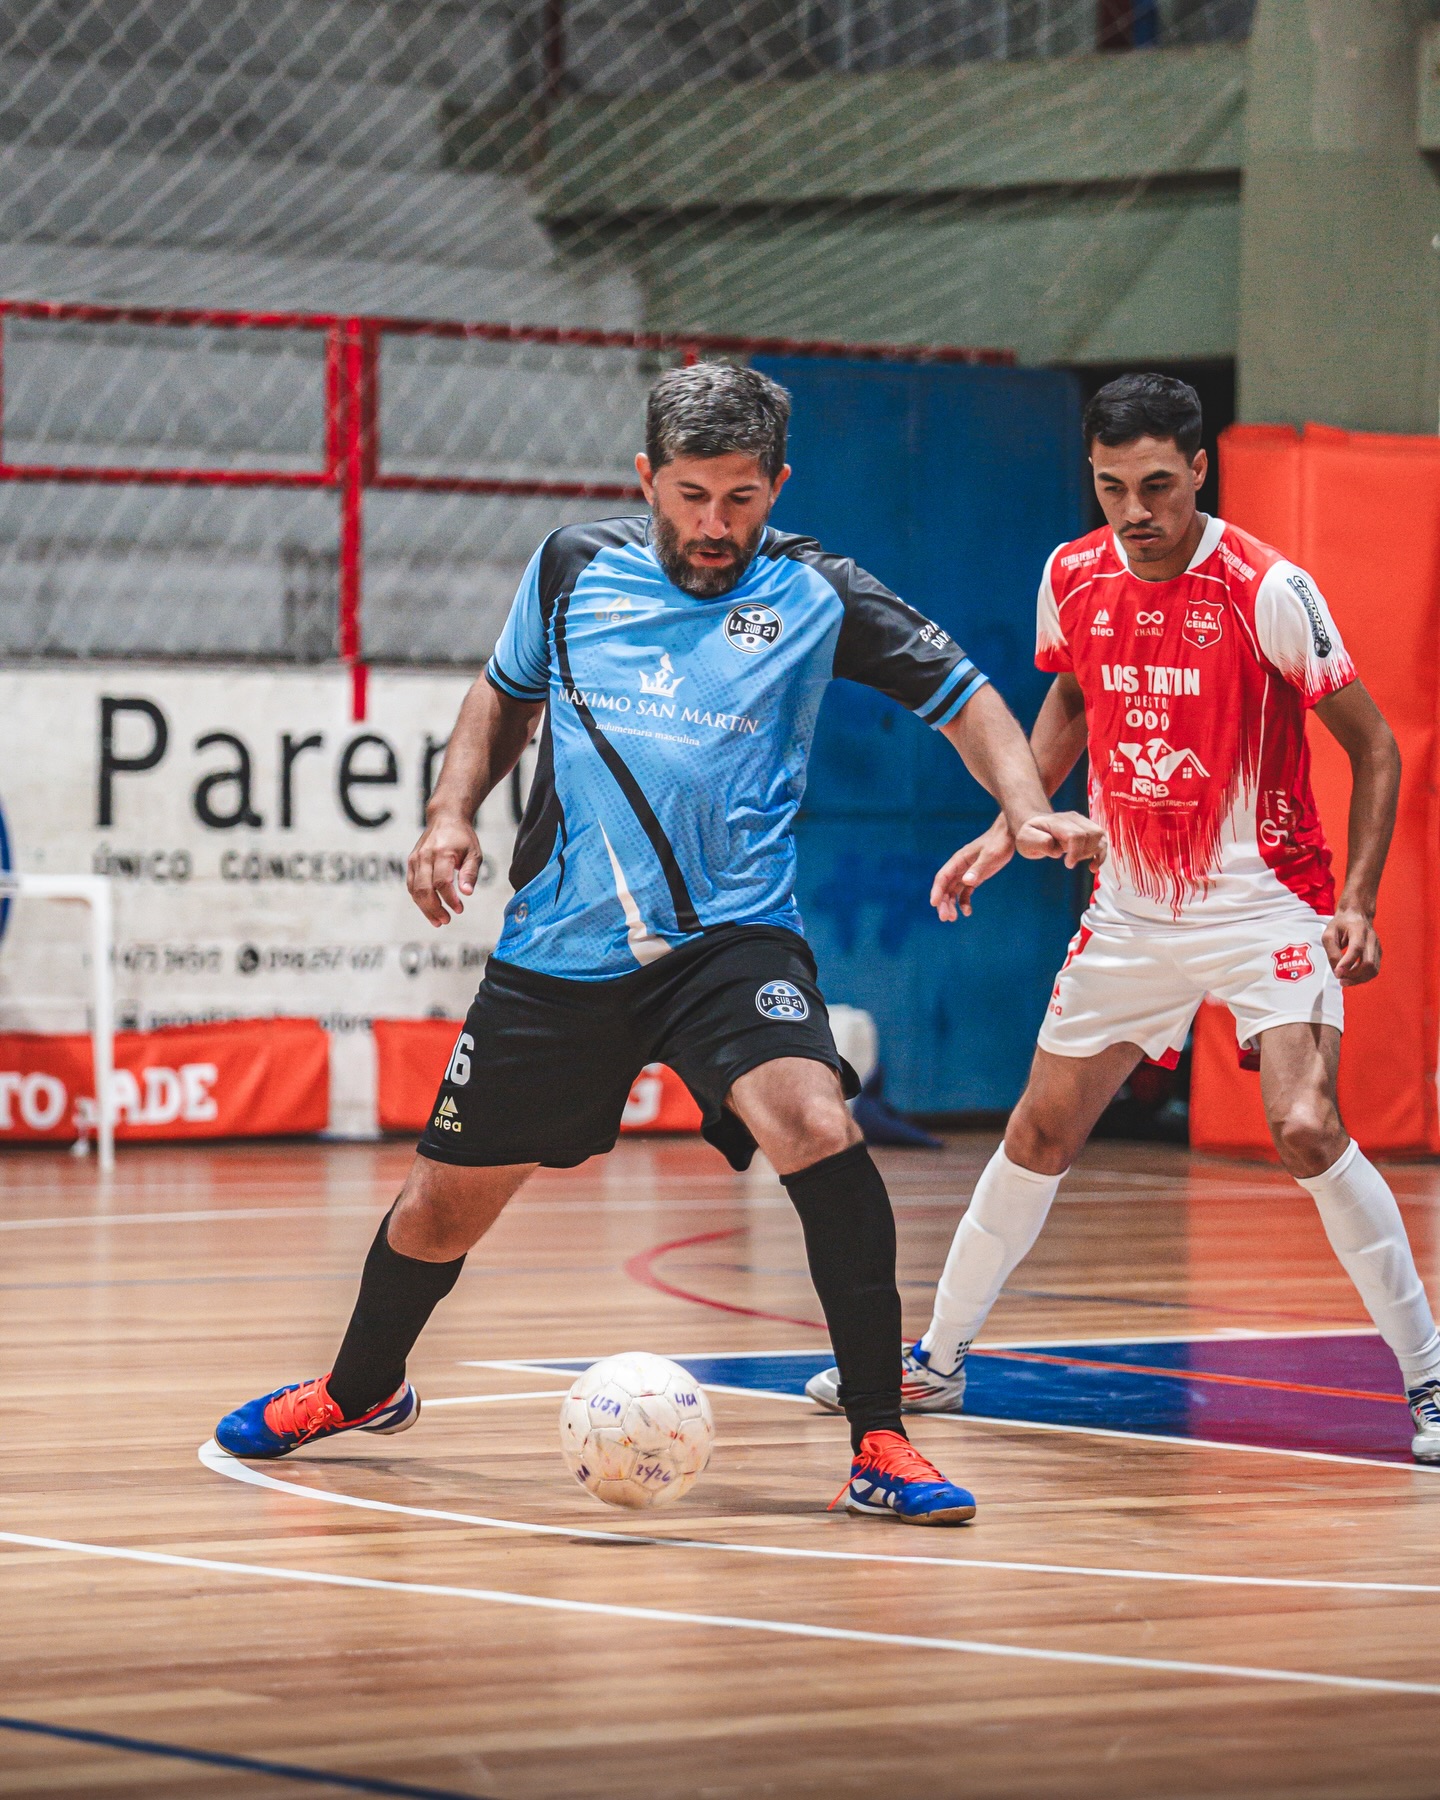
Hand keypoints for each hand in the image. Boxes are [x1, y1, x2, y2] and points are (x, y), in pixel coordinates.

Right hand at [408, 810, 481, 926]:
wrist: (445, 818)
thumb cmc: (462, 838)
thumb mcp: (474, 854)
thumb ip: (469, 873)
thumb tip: (466, 893)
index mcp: (442, 853)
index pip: (442, 882)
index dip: (449, 899)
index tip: (459, 909)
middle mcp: (425, 856)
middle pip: (424, 889)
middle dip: (434, 908)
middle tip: (446, 920)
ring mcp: (415, 859)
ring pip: (415, 890)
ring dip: (425, 908)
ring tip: (438, 920)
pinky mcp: (411, 862)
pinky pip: (411, 885)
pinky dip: (418, 899)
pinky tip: (429, 909)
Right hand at [931, 818, 1014, 919]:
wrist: (1009, 835)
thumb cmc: (999, 843)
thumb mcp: (990, 856)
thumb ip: (978, 869)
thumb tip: (966, 881)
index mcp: (958, 860)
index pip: (943, 877)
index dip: (937, 891)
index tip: (934, 904)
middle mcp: (959, 867)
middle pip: (945, 887)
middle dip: (943, 902)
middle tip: (945, 918)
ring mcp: (966, 872)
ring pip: (953, 891)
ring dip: (951, 904)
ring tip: (953, 919)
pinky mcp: (974, 876)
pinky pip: (965, 892)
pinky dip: (964, 902)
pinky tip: (967, 912)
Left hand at [1014, 810, 1106, 870]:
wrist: (1035, 825)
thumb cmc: (1030, 834)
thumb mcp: (1025, 839)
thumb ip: (1039, 842)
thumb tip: (1056, 850)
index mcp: (1058, 821)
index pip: (1076, 835)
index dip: (1076, 852)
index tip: (1068, 864)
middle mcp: (1074, 818)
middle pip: (1092, 835)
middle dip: (1084, 853)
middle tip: (1070, 862)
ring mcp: (1083, 822)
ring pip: (1101, 836)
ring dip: (1094, 853)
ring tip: (1080, 861)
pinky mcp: (1089, 830)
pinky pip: (1103, 840)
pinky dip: (1101, 855)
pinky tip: (1093, 867)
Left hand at [1324, 905, 1381, 985]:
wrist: (1356, 915)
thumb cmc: (1340, 925)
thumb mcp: (1329, 934)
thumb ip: (1332, 952)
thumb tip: (1338, 972)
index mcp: (1358, 929)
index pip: (1357, 948)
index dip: (1347, 963)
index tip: (1337, 973)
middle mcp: (1371, 938)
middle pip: (1368, 963)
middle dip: (1353, 975)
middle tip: (1340, 978)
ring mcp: (1377, 947)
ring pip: (1373, 970)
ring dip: (1358, 979)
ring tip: (1344, 980)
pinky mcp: (1378, 954)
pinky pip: (1374, 970)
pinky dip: (1362, 977)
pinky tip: (1351, 977)